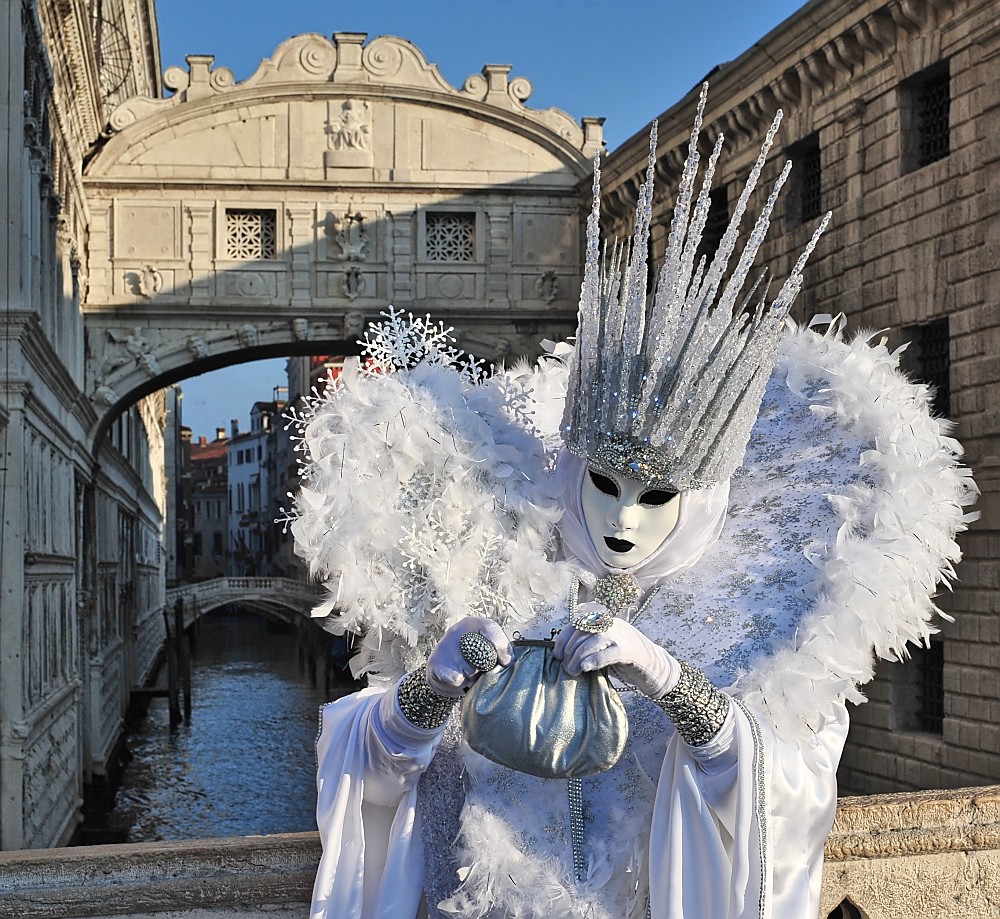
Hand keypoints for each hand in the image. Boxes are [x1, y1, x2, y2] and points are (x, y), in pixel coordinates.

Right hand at [425, 616, 512, 697]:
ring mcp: (444, 646)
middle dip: (485, 667)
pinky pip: (457, 679)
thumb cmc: (472, 657)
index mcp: (473, 623)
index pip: (490, 629)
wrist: (444, 669)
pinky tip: (460, 678)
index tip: (506, 662)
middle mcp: (457, 630)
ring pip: (469, 669)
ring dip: (473, 677)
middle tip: (483, 669)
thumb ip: (500, 649)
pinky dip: (462, 683)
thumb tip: (509, 661)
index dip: (501, 647)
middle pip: (481, 653)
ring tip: (470, 674)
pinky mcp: (435, 662)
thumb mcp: (487, 646)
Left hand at [552, 618, 679, 698]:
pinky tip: (585, 668)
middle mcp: (612, 624)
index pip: (577, 623)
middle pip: (582, 632)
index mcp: (605, 621)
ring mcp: (622, 636)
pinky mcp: (630, 651)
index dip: (563, 639)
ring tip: (574, 671)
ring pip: (592, 640)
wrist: (658, 669)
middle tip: (566, 667)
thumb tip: (564, 655)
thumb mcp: (606, 649)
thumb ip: (589, 647)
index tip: (557, 655)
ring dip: (578, 656)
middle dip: (569, 650)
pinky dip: (594, 659)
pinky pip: (609, 652)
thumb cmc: (629, 662)